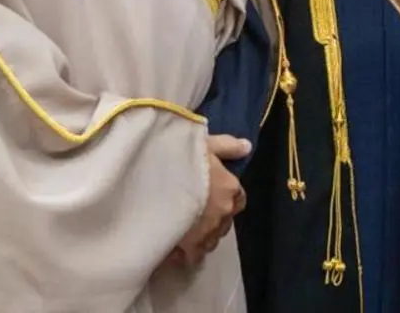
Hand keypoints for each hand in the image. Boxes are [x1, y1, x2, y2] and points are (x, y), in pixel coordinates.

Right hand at [164, 135, 250, 269]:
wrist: (153, 179)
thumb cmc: (179, 157)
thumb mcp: (203, 143)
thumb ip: (227, 146)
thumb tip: (246, 147)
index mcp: (230, 188)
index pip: (238, 198)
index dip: (224, 197)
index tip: (209, 195)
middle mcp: (224, 213)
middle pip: (224, 221)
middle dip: (211, 219)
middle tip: (190, 211)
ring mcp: (209, 233)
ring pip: (210, 240)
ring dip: (200, 237)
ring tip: (179, 228)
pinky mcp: (190, 249)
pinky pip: (193, 256)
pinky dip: (184, 252)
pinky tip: (170, 242)